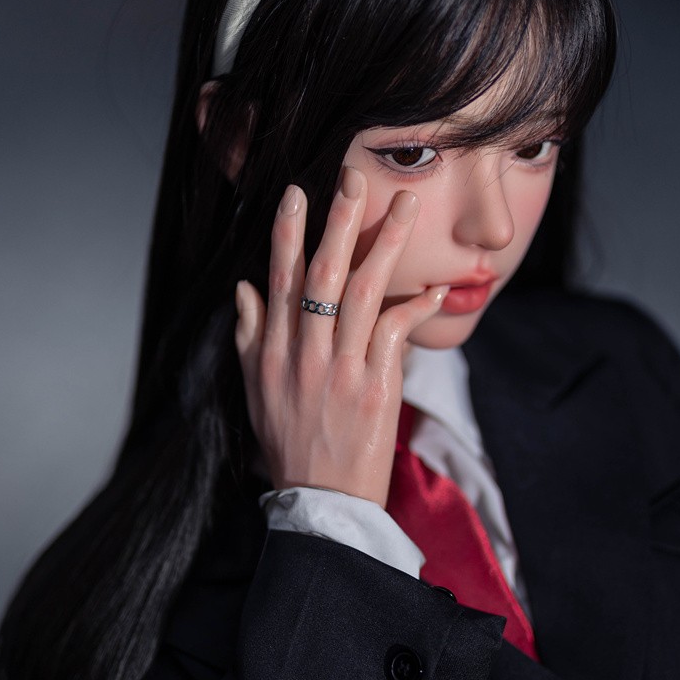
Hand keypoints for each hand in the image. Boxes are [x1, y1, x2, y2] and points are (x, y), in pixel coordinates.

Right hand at [234, 166, 447, 507]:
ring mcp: (340, 370)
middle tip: (355, 178)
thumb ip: (249, 335)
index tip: (298, 192)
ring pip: (362, 293)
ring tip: (406, 209)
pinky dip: (415, 307)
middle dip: (340, 221)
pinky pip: (396, 334)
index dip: (288, 233)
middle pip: (322, 275)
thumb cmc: (288, 444)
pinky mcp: (375, 389)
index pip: (279, 279)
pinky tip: (434, 287)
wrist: (321, 501)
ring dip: (386, 246)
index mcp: (271, 352)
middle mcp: (302, 355)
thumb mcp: (254, 391)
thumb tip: (245, 286)